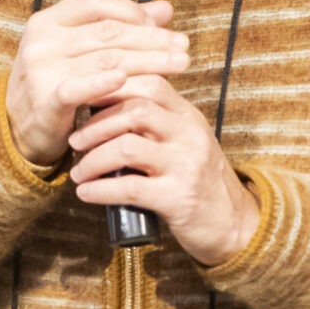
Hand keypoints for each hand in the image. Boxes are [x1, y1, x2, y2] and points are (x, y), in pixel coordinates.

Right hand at [5, 0, 187, 169]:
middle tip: (182, 46)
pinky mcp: (45, 102)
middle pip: (108, 32)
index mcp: (48, 21)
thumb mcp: (81, 50)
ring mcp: (40, 71)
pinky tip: (127, 80)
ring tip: (178, 64)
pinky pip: (78, 89)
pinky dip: (104, 83)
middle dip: (152, 38)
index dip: (132, 10)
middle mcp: (42, 42)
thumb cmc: (56, 82)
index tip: (161, 25)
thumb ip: (121, 26)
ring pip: (105, 60)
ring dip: (148, 62)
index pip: (95, 2)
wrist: (19, 126)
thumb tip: (164, 9)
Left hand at [67, 74, 260, 267]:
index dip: (113, 88)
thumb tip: (104, 108)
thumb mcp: (185, 142)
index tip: (86, 100)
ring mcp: (186, 165)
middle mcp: (190, 135)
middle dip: (96, 124)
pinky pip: (129, 188)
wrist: (234, 224)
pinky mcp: (178, 197)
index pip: (151, 84)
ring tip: (78, 171)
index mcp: (189, 117)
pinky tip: (85, 193)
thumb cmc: (197, 181)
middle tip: (75, 141)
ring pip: (127, 147)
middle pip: (135, 110)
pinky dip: (100, 189)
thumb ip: (157, 124)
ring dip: (93, 159)